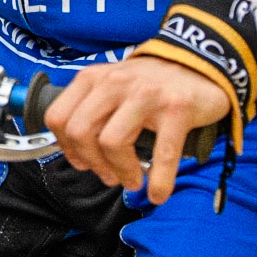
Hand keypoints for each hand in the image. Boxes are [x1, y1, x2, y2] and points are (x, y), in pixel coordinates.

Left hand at [43, 54, 228, 204]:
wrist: (199, 63)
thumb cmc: (150, 84)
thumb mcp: (113, 85)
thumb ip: (92, 109)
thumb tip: (77, 152)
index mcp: (94, 78)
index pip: (58, 117)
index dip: (66, 148)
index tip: (83, 162)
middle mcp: (115, 82)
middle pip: (80, 132)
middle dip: (92, 164)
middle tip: (108, 176)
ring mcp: (146, 94)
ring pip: (112, 143)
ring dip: (122, 173)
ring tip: (133, 180)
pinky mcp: (176, 108)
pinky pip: (162, 154)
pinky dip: (159, 182)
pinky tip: (158, 193)